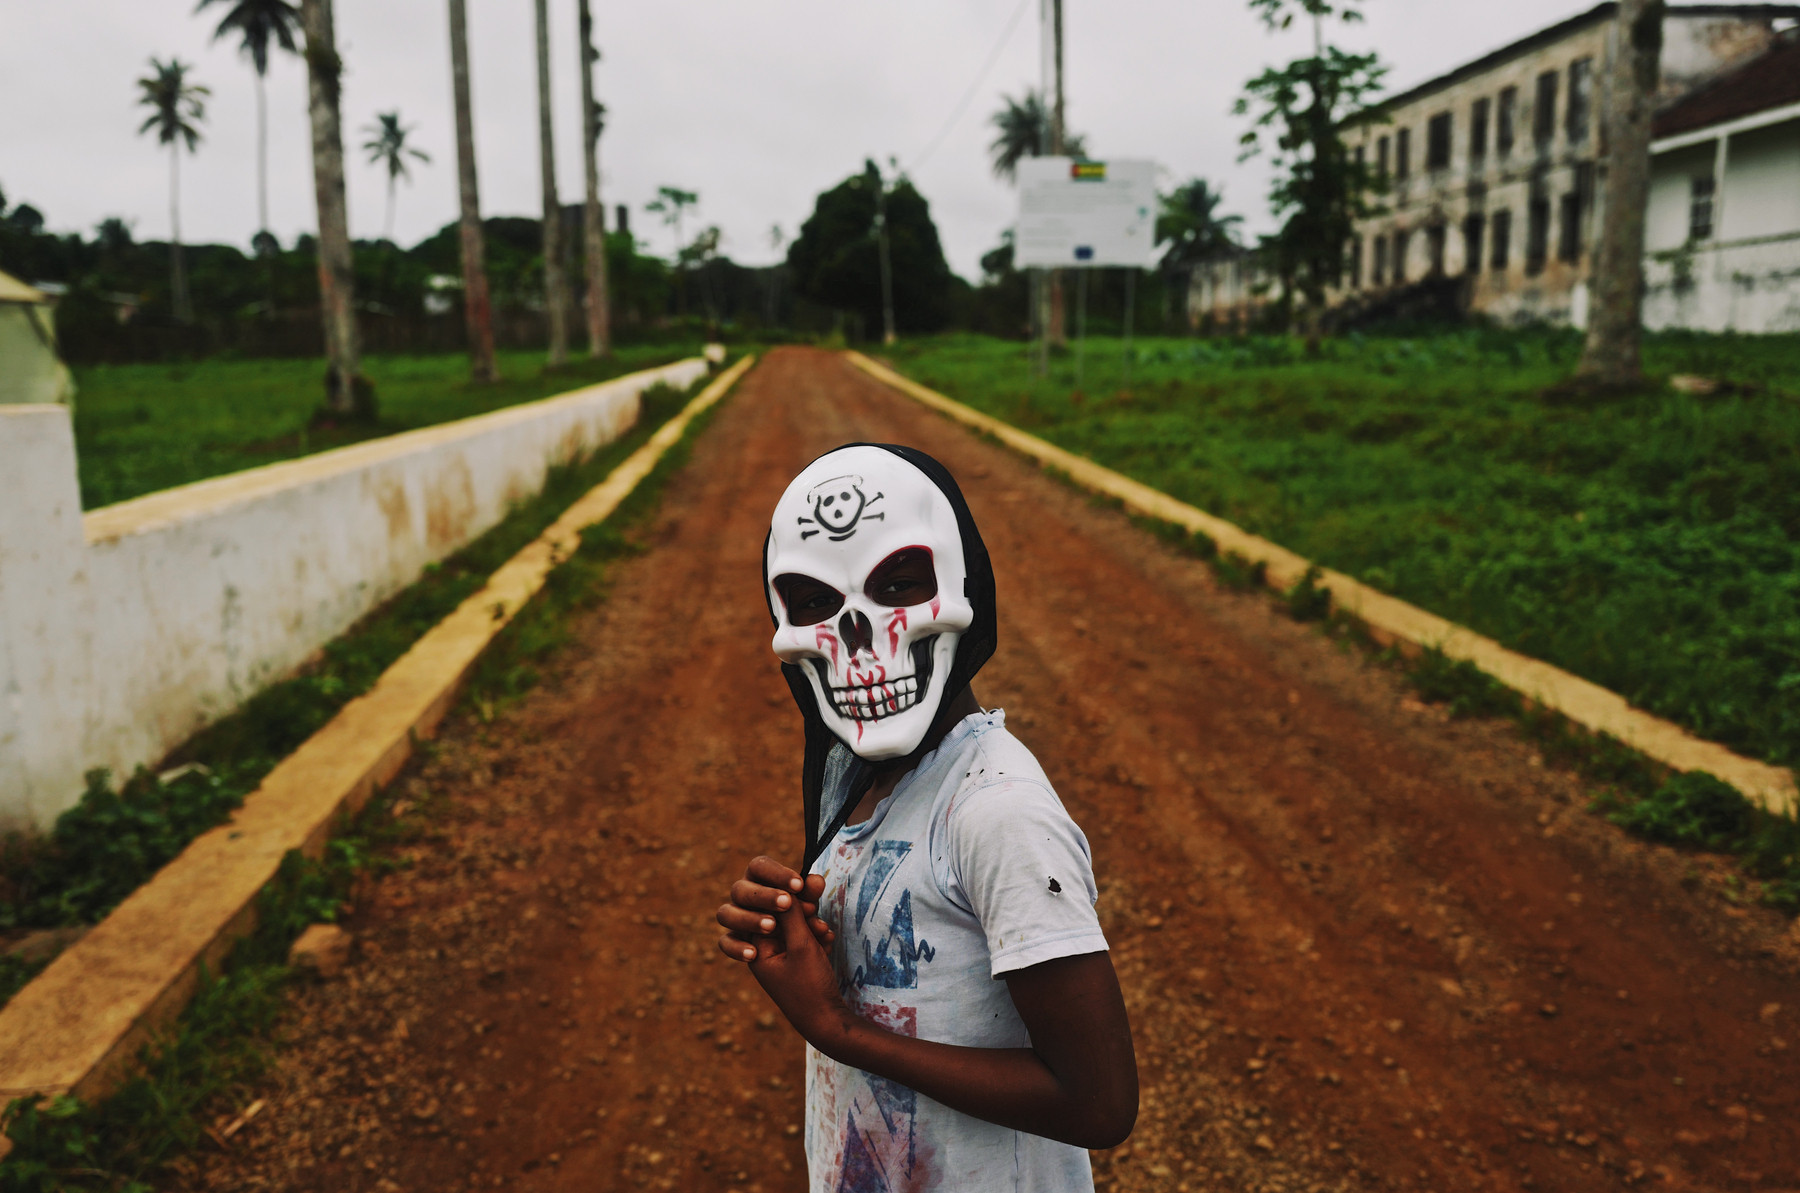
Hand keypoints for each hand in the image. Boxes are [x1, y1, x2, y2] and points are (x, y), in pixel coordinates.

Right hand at [716, 855, 833, 961]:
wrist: (804, 961)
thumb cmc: (805, 926)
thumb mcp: (810, 912)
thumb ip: (810, 897)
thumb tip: (815, 879)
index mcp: (760, 880)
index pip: (758, 867)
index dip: (776, 873)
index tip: (799, 885)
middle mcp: (744, 897)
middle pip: (739, 889)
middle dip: (764, 896)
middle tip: (786, 904)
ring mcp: (736, 919)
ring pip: (726, 913)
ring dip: (748, 918)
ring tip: (771, 926)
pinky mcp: (733, 941)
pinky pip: (725, 942)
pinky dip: (736, 947)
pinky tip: (753, 954)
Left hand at [745, 900, 848, 1044]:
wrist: (828, 1020)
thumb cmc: (809, 985)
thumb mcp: (801, 945)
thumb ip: (792, 914)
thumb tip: (784, 887)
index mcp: (755, 950)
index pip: (764, 912)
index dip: (784, 902)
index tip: (804, 904)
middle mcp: (765, 952)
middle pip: (779, 917)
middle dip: (800, 914)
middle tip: (816, 916)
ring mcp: (782, 957)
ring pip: (795, 926)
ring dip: (811, 924)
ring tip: (825, 933)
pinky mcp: (798, 961)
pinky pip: (805, 938)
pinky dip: (816, 936)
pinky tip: (828, 941)